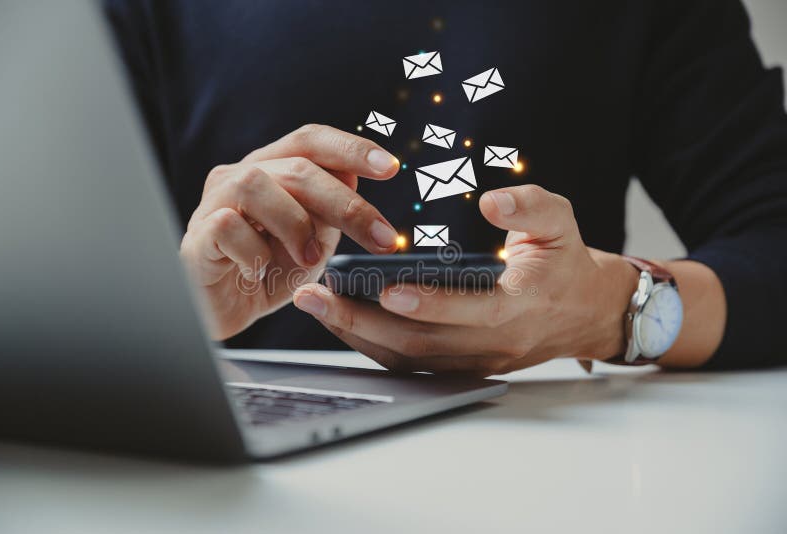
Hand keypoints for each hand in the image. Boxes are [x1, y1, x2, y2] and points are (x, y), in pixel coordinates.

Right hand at [180, 124, 399, 339]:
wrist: (224, 312)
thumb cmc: (267, 272)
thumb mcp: (313, 242)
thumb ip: (330, 212)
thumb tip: (354, 178)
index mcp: (271, 169)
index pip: (310, 141)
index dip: (350, 147)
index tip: (391, 167)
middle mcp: (239, 175)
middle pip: (296, 167)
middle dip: (346, 204)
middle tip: (381, 238)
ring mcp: (213, 203)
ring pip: (255, 184)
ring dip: (295, 224)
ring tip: (310, 259)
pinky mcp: (196, 236)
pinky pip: (227, 226)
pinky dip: (254, 253)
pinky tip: (260, 273)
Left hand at [293, 184, 638, 375]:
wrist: (584, 312)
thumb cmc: (565, 263)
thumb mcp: (560, 222)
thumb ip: (529, 207)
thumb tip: (491, 201)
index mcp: (519, 307)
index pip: (471, 312)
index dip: (430, 303)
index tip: (387, 289)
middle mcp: (493, 344)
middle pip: (422, 343)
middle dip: (363, 322)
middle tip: (317, 297)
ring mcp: (474, 361)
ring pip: (409, 358)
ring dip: (358, 334)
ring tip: (315, 306)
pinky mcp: (460, 365)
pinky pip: (410, 362)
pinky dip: (372, 344)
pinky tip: (341, 320)